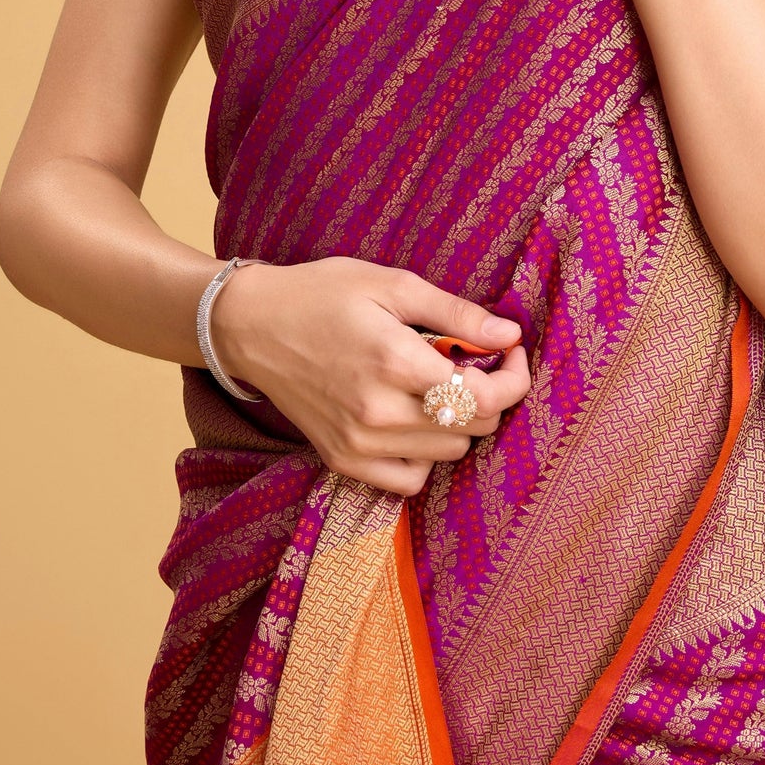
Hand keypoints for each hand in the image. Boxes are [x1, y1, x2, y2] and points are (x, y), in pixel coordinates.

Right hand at [209, 257, 529, 495]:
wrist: (252, 326)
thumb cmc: (324, 294)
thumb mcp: (393, 285)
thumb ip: (456, 315)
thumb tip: (509, 335)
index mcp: (395, 362)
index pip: (485, 395)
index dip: (513, 375)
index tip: (509, 350)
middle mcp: (379, 412)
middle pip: (474, 426)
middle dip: (489, 393)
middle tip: (473, 361)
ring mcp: (358, 444)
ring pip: (449, 452)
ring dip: (459, 422)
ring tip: (437, 384)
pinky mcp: (342, 461)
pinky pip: (411, 479)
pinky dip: (425, 454)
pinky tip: (414, 420)